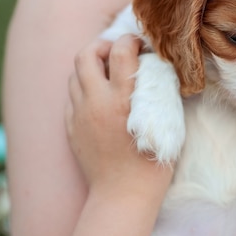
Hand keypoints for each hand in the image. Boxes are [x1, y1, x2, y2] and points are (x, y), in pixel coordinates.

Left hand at [66, 35, 172, 197]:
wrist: (123, 195)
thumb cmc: (152, 163)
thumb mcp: (164, 123)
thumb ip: (156, 92)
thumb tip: (155, 67)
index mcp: (123, 100)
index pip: (120, 50)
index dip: (130, 40)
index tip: (138, 45)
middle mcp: (97, 103)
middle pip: (86, 54)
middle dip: (101, 46)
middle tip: (116, 54)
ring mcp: (80, 115)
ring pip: (74, 74)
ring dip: (91, 68)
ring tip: (107, 76)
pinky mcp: (70, 128)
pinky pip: (71, 98)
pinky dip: (83, 90)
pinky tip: (98, 100)